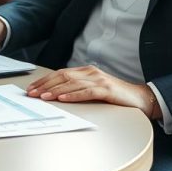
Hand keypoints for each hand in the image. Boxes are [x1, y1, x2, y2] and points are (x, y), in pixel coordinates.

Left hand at [25, 66, 161, 118]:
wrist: (140, 98)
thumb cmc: (115, 96)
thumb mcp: (93, 89)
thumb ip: (78, 88)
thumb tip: (55, 95)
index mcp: (86, 71)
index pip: (60, 74)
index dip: (44, 80)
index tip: (32, 88)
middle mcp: (91, 72)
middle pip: (63, 76)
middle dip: (45, 85)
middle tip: (31, 93)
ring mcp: (99, 80)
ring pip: (72, 83)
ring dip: (55, 90)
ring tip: (43, 96)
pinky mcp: (107, 90)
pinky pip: (87, 92)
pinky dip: (73, 95)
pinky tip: (63, 99)